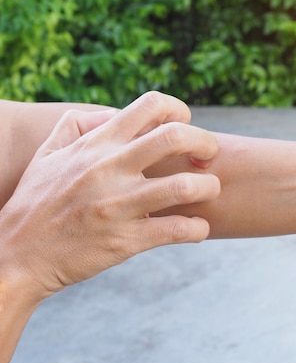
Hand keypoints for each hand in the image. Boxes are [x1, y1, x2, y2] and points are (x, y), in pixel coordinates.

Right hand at [0, 92, 219, 299]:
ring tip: (208, 192)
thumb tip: (112, 114)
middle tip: (208, 158)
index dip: (180, 110)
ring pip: (184, 186)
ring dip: (208, 187)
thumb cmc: (35, 203)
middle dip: (206, 143)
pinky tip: (198, 228)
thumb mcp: (47, 155)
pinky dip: (198, 228)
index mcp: (95, 145)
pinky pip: (176, 230)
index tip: (187, 129)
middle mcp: (108, 169)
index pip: (150, 105)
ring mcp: (118, 206)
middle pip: (176, 137)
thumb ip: (76, 126)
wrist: (16, 257)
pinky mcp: (125, 240)